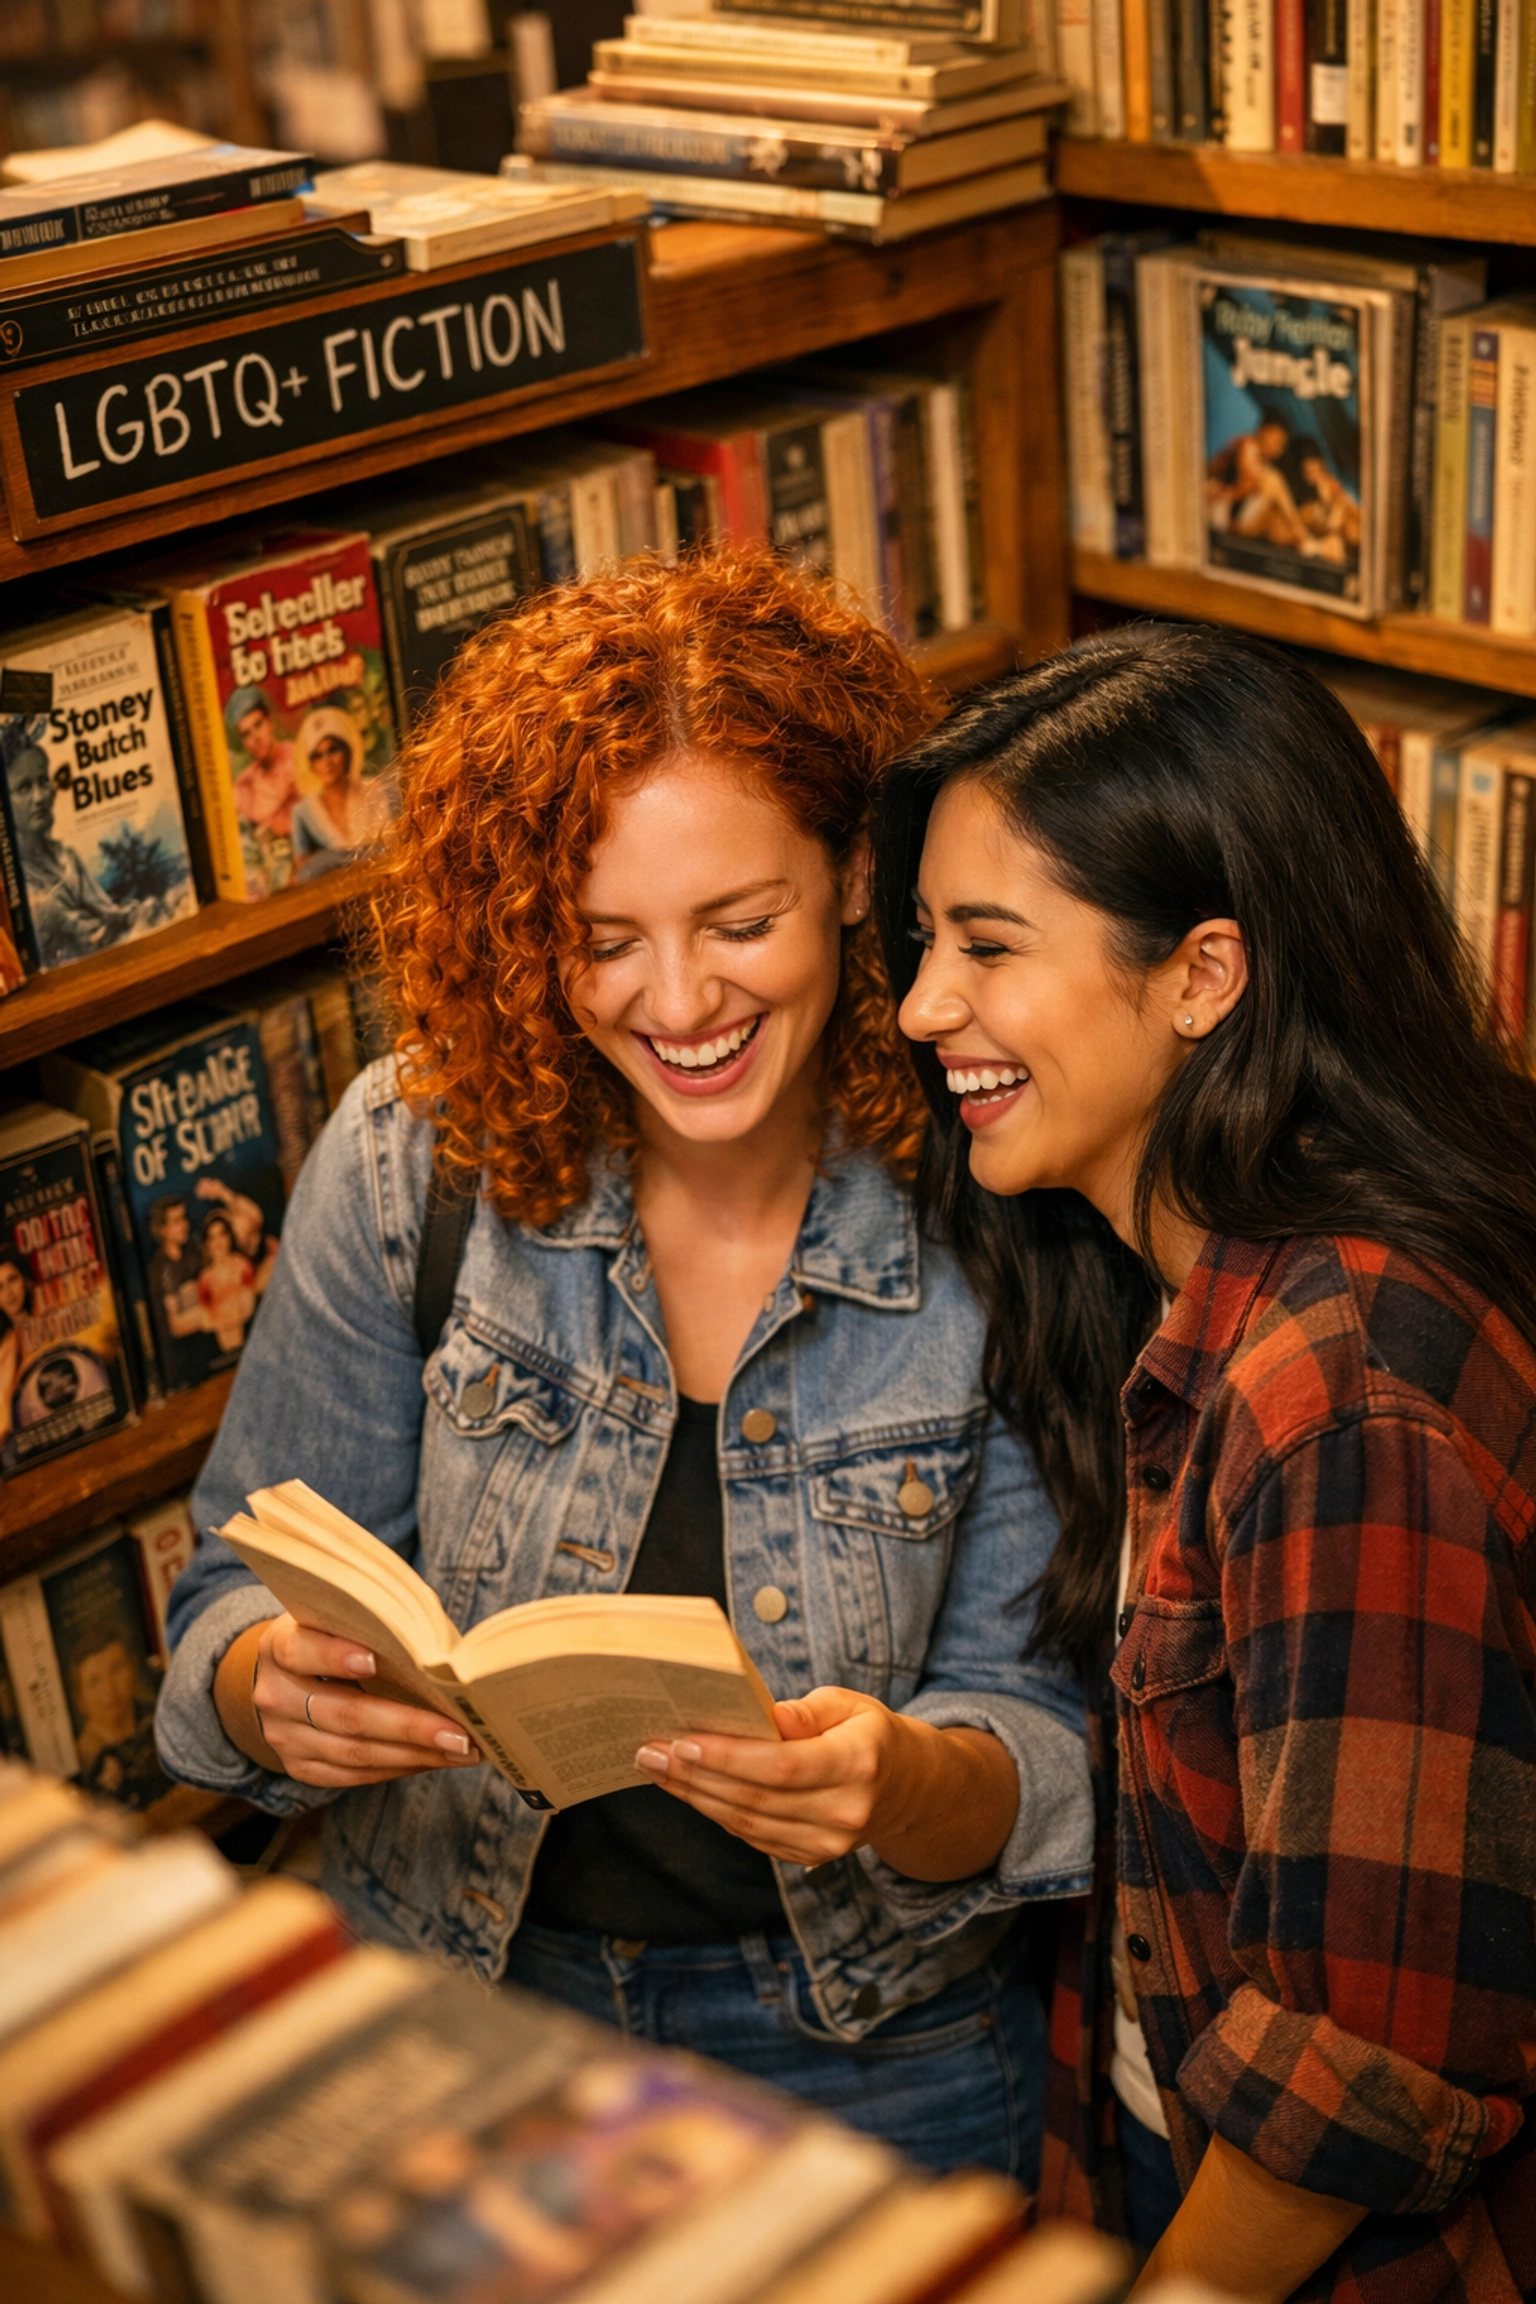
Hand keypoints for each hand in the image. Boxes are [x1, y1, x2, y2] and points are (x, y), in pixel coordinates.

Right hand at [215, 1615, 481, 1788]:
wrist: (283, 1677)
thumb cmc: (331, 1636)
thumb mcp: (337, 1618)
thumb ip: (373, 1623)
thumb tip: (437, 1646)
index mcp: (279, 1646)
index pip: (300, 1650)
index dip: (333, 1655)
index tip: (372, 1660)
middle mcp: (275, 1695)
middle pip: (344, 1714)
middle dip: (408, 1726)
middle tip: (458, 1731)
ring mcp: (284, 1737)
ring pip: (353, 1753)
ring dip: (414, 1755)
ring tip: (461, 1750)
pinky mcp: (299, 1767)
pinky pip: (352, 1775)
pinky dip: (398, 1768)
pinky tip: (434, 1759)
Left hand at [633, 1687, 1017, 1878]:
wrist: (909, 1791)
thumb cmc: (869, 1734)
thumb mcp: (851, 1705)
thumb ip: (807, 1711)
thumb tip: (767, 1717)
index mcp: (858, 1765)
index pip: (783, 1767)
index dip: (729, 1757)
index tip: (683, 1741)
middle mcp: (844, 1813)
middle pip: (755, 1799)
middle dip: (694, 1776)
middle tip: (649, 1750)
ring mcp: (827, 1845)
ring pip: (745, 1822)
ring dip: (693, 1795)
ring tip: (655, 1767)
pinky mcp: (809, 1858)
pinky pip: (750, 1835)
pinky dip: (713, 1811)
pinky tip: (686, 1788)